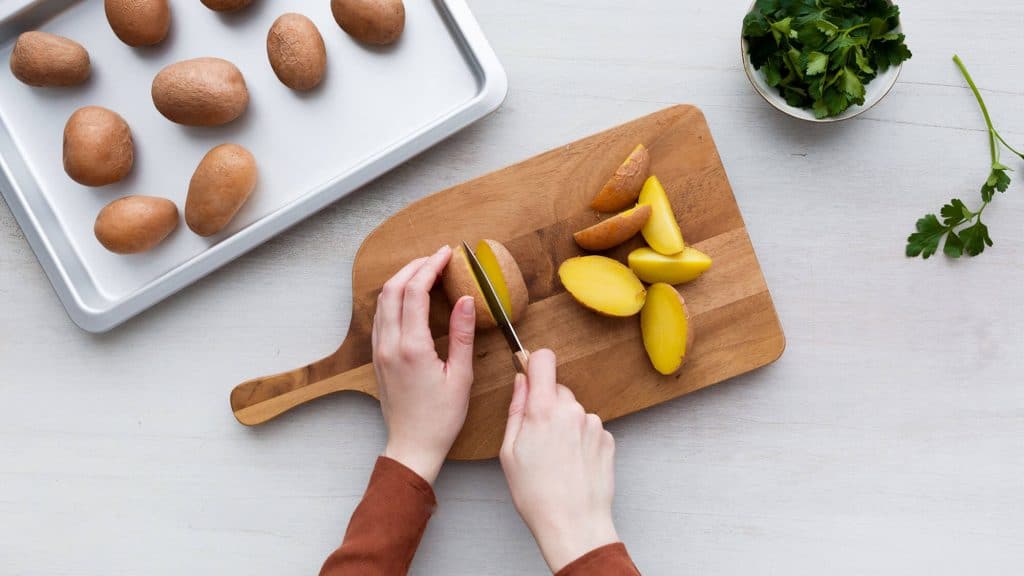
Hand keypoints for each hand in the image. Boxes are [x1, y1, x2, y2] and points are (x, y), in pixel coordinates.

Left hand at [372, 245, 475, 484]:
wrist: (413, 445)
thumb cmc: (440, 418)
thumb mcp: (461, 376)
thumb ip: (462, 334)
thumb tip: (466, 300)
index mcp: (412, 347)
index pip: (415, 292)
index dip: (430, 267)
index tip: (446, 254)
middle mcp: (389, 345)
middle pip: (393, 289)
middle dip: (414, 266)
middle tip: (436, 258)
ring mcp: (379, 351)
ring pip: (382, 301)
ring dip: (401, 279)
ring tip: (424, 271)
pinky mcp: (377, 357)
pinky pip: (380, 316)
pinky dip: (393, 297)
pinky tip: (409, 296)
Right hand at [499, 349, 618, 572]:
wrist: (574, 524)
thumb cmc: (537, 495)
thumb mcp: (509, 452)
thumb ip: (515, 410)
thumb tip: (521, 382)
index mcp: (544, 410)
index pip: (544, 359)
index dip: (534, 363)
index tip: (529, 374)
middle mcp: (573, 410)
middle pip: (558, 389)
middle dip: (547, 404)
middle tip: (538, 437)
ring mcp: (594, 424)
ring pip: (574, 411)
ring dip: (565, 425)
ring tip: (556, 458)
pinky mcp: (609, 439)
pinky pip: (589, 428)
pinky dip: (580, 440)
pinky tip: (573, 464)